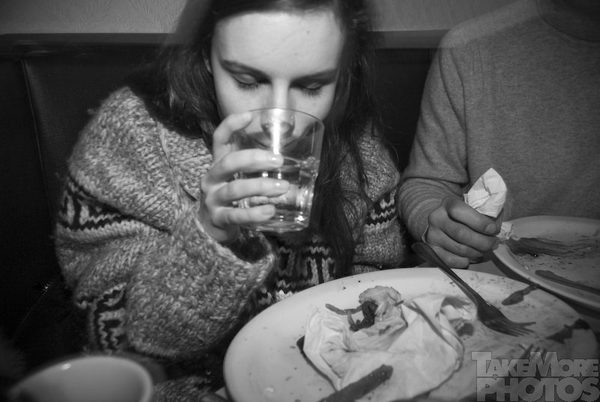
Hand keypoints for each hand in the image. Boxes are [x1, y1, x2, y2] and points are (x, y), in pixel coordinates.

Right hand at [199, 112, 289, 241]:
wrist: (212, 226)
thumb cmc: (232, 196)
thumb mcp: (238, 177)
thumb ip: (256, 167)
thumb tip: (291, 158)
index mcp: (218, 163)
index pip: (219, 139)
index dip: (230, 125)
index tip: (248, 115)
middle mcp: (212, 178)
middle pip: (229, 163)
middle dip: (254, 159)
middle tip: (279, 161)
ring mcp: (213, 199)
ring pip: (235, 189)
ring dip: (260, 187)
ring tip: (282, 188)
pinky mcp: (218, 219)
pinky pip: (236, 215)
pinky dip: (254, 214)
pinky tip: (270, 211)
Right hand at [423, 197, 500, 267]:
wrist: (439, 222)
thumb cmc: (462, 216)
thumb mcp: (471, 206)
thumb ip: (484, 212)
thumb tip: (497, 225)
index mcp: (448, 204)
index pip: (460, 211)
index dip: (479, 222)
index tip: (494, 229)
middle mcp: (436, 219)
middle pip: (461, 233)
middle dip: (482, 241)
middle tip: (494, 243)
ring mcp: (432, 235)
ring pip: (459, 249)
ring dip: (476, 252)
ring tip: (484, 250)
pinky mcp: (431, 250)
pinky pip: (451, 260)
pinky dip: (465, 261)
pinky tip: (472, 256)